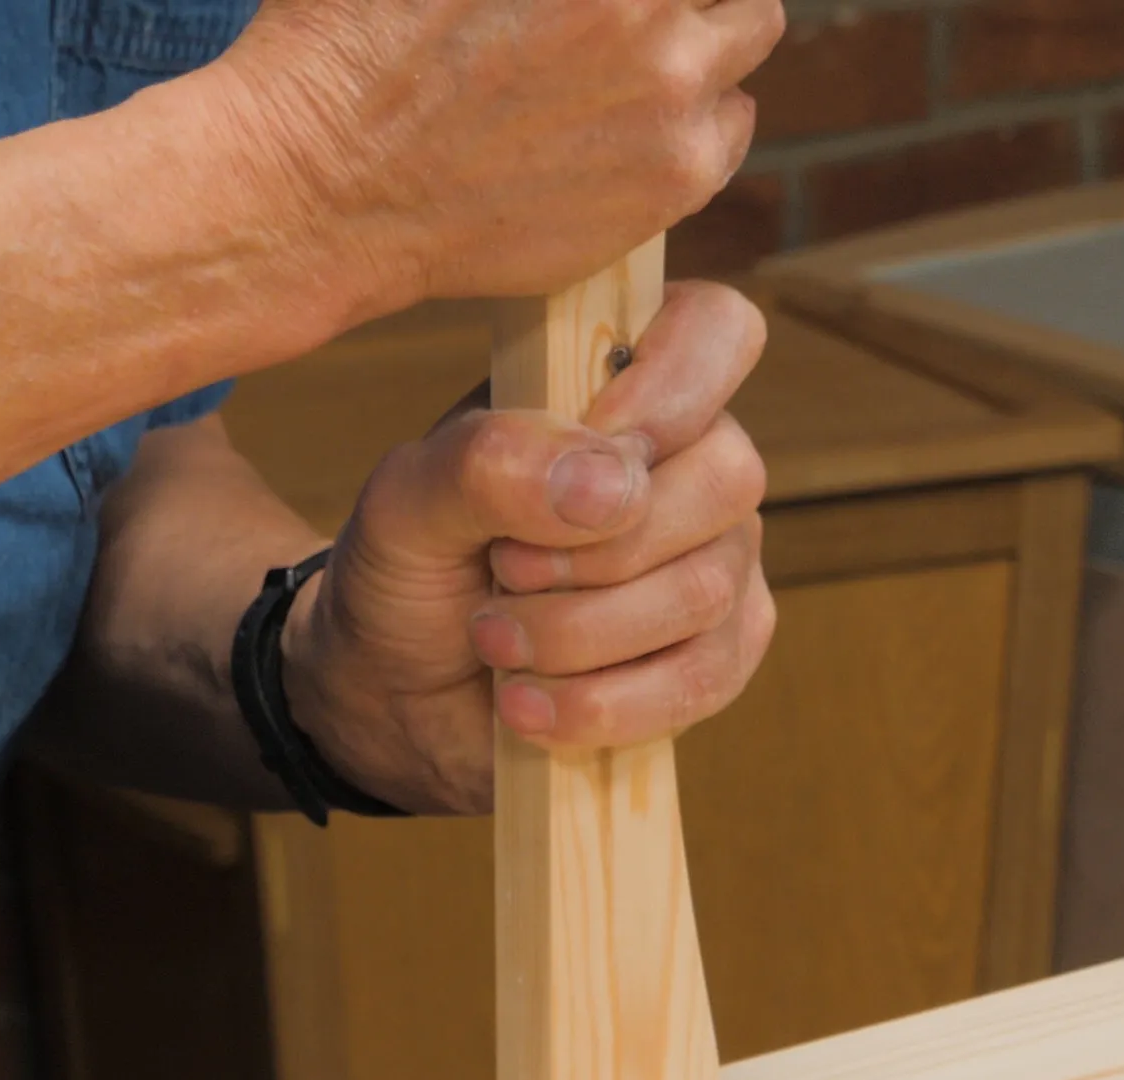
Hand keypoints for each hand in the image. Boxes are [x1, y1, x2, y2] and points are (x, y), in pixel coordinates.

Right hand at [205, 0, 783, 305]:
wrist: (331, 185)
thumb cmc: (353, 45)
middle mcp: (645, 4)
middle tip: (645, 7)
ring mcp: (671, 87)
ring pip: (751, 30)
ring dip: (712, 30)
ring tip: (654, 51)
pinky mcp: (674, 173)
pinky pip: (736, 122)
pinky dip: (708, 111)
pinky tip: (647, 117)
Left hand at [276, 281, 776, 814]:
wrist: (397, 690)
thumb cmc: (411, 566)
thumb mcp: (407, 499)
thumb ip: (488, 462)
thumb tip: (612, 486)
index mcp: (622, 382)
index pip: (718, 331)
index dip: (671, 390)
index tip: (590, 444)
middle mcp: (690, 462)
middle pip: (725, 480)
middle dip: (596, 549)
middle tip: (502, 570)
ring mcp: (719, 560)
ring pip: (706, 591)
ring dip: (578, 633)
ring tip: (493, 640)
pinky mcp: (719, 655)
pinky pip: (703, 679)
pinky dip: (602, 703)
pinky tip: (528, 704)